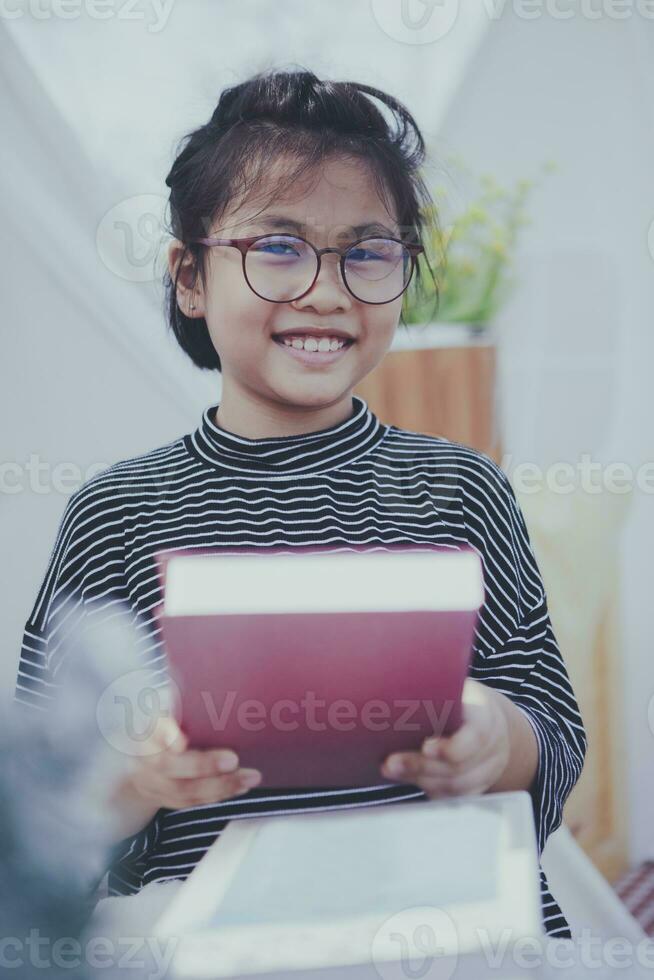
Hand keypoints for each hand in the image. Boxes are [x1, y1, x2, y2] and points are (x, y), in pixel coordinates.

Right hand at [107, 715, 261, 840]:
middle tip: (233, 759)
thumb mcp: (168, 707)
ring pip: (184, 790)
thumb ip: (184, 701)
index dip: (164, 735)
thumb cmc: (166, 724)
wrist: (141, 758)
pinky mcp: (166, 799)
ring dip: (221, 785)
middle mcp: (145, 759)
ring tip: (250, 776)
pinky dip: (219, 795)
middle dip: (203, 766)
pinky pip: (192, 802)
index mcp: (146, 730)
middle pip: (169, 766)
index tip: (179, 741)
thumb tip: (214, 675)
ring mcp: (154, 784)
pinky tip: (240, 786)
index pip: (151, 729)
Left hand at [380, 678, 510, 798]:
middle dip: (421, 766)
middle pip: (459, 766)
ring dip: (419, 779)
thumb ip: (432, 693)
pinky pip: (453, 797)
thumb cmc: (458, 697)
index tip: (426, 747)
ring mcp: (488, 770)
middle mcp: (492, 746)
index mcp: (486, 715)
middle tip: (390, 763)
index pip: (476, 736)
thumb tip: (392, 690)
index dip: (452, 747)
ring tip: (389, 769)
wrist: (488, 719)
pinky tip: (406, 777)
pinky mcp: (477, 787)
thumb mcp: (451, 686)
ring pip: (455, 786)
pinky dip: (428, 789)